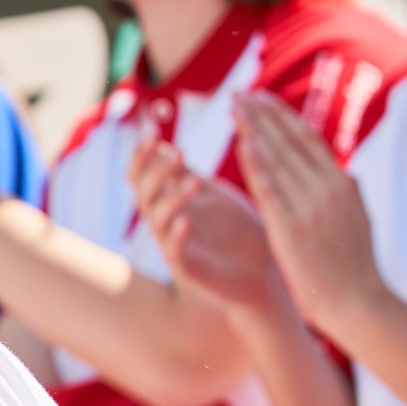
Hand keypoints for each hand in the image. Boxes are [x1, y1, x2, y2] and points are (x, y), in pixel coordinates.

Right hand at [129, 139, 283, 309]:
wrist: (264, 275)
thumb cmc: (239, 233)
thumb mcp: (214, 197)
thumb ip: (190, 176)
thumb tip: (170, 145)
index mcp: (171, 202)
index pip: (142, 174)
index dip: (143, 153)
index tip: (152, 130)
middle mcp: (166, 223)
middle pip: (142, 193)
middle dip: (155, 172)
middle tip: (178, 153)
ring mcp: (173, 246)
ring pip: (156, 220)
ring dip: (171, 199)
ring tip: (194, 183)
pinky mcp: (187, 271)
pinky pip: (173, 252)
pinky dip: (176, 236)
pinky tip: (186, 221)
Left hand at [234, 96, 382, 334]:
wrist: (359, 304)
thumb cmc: (356, 269)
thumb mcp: (359, 221)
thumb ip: (349, 195)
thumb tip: (346, 173)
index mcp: (343, 185)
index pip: (308, 141)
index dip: (283, 118)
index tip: (262, 99)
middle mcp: (328, 188)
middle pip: (290, 142)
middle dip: (263, 115)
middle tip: (239, 93)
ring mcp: (311, 206)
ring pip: (278, 158)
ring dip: (254, 129)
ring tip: (234, 107)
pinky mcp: (293, 227)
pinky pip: (271, 188)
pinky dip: (257, 163)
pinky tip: (243, 143)